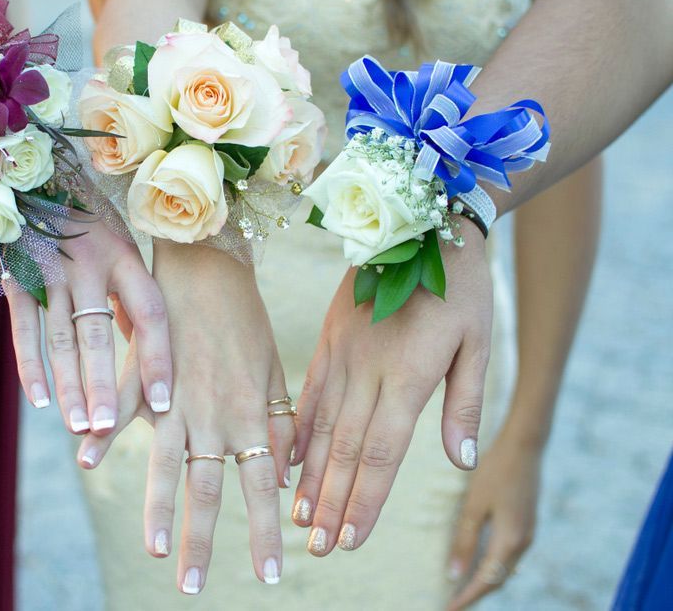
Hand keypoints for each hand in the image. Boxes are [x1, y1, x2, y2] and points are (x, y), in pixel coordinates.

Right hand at [4, 220, 171, 434]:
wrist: (31, 176)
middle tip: (106, 428)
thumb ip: (132, 295)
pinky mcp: (17, 277)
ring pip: (61, 338)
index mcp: (124, 255)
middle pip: (99, 334)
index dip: (157, 359)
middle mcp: (89, 263)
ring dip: (70, 385)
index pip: (149, 313)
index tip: (164, 403)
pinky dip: (30, 367)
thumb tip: (147, 352)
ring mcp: (50, 271)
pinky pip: (25, 329)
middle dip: (104, 385)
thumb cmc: (88, 220)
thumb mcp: (120, 245)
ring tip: (79, 427)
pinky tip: (42, 400)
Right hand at [81, 242, 295, 592]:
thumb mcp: (273, 373)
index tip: (271, 573)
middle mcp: (212, 415)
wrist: (212, 265)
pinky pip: (121, 410)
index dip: (267, 532)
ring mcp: (174, 398)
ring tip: (156, 551)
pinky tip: (84, 461)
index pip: (263, 487)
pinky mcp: (143, 375)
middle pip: (208, 490)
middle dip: (204, 542)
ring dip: (159, 510)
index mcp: (249, 415)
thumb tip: (285, 472)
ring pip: (166, 464)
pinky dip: (101, 434)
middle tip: (195, 587)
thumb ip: (278, 424)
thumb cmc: (247, 319)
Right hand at [293, 219, 491, 554]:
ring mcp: (342, 351)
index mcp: (407, 375)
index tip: (351, 538)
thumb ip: (464, 403)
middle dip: (331, 501)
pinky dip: (297, 427)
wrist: (426, 219)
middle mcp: (367, 369)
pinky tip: (287, 456)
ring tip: (299, 515)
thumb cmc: (461, 284)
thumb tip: (462, 460)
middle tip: (318, 546)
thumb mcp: (479, 341)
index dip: (365, 499)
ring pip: (321, 425)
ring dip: (310, 474)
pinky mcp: (329, 336)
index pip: (381, 452)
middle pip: (345, 448)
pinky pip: (308, 389)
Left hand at [446, 429, 541, 609]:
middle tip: (452, 604)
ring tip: (461, 590)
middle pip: (498, 579)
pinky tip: (477, 564)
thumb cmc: (495, 471)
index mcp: (510, 540)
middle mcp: (523, 542)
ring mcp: (528, 534)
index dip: (468, 597)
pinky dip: (493, 567)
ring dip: (485, 582)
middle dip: (476, 594)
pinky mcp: (526, 525)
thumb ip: (465, 541)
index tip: (449, 609)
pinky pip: (509, 556)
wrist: (524, 447)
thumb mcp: (474, 506)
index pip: (487, 580)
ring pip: (505, 569)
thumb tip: (454, 575)